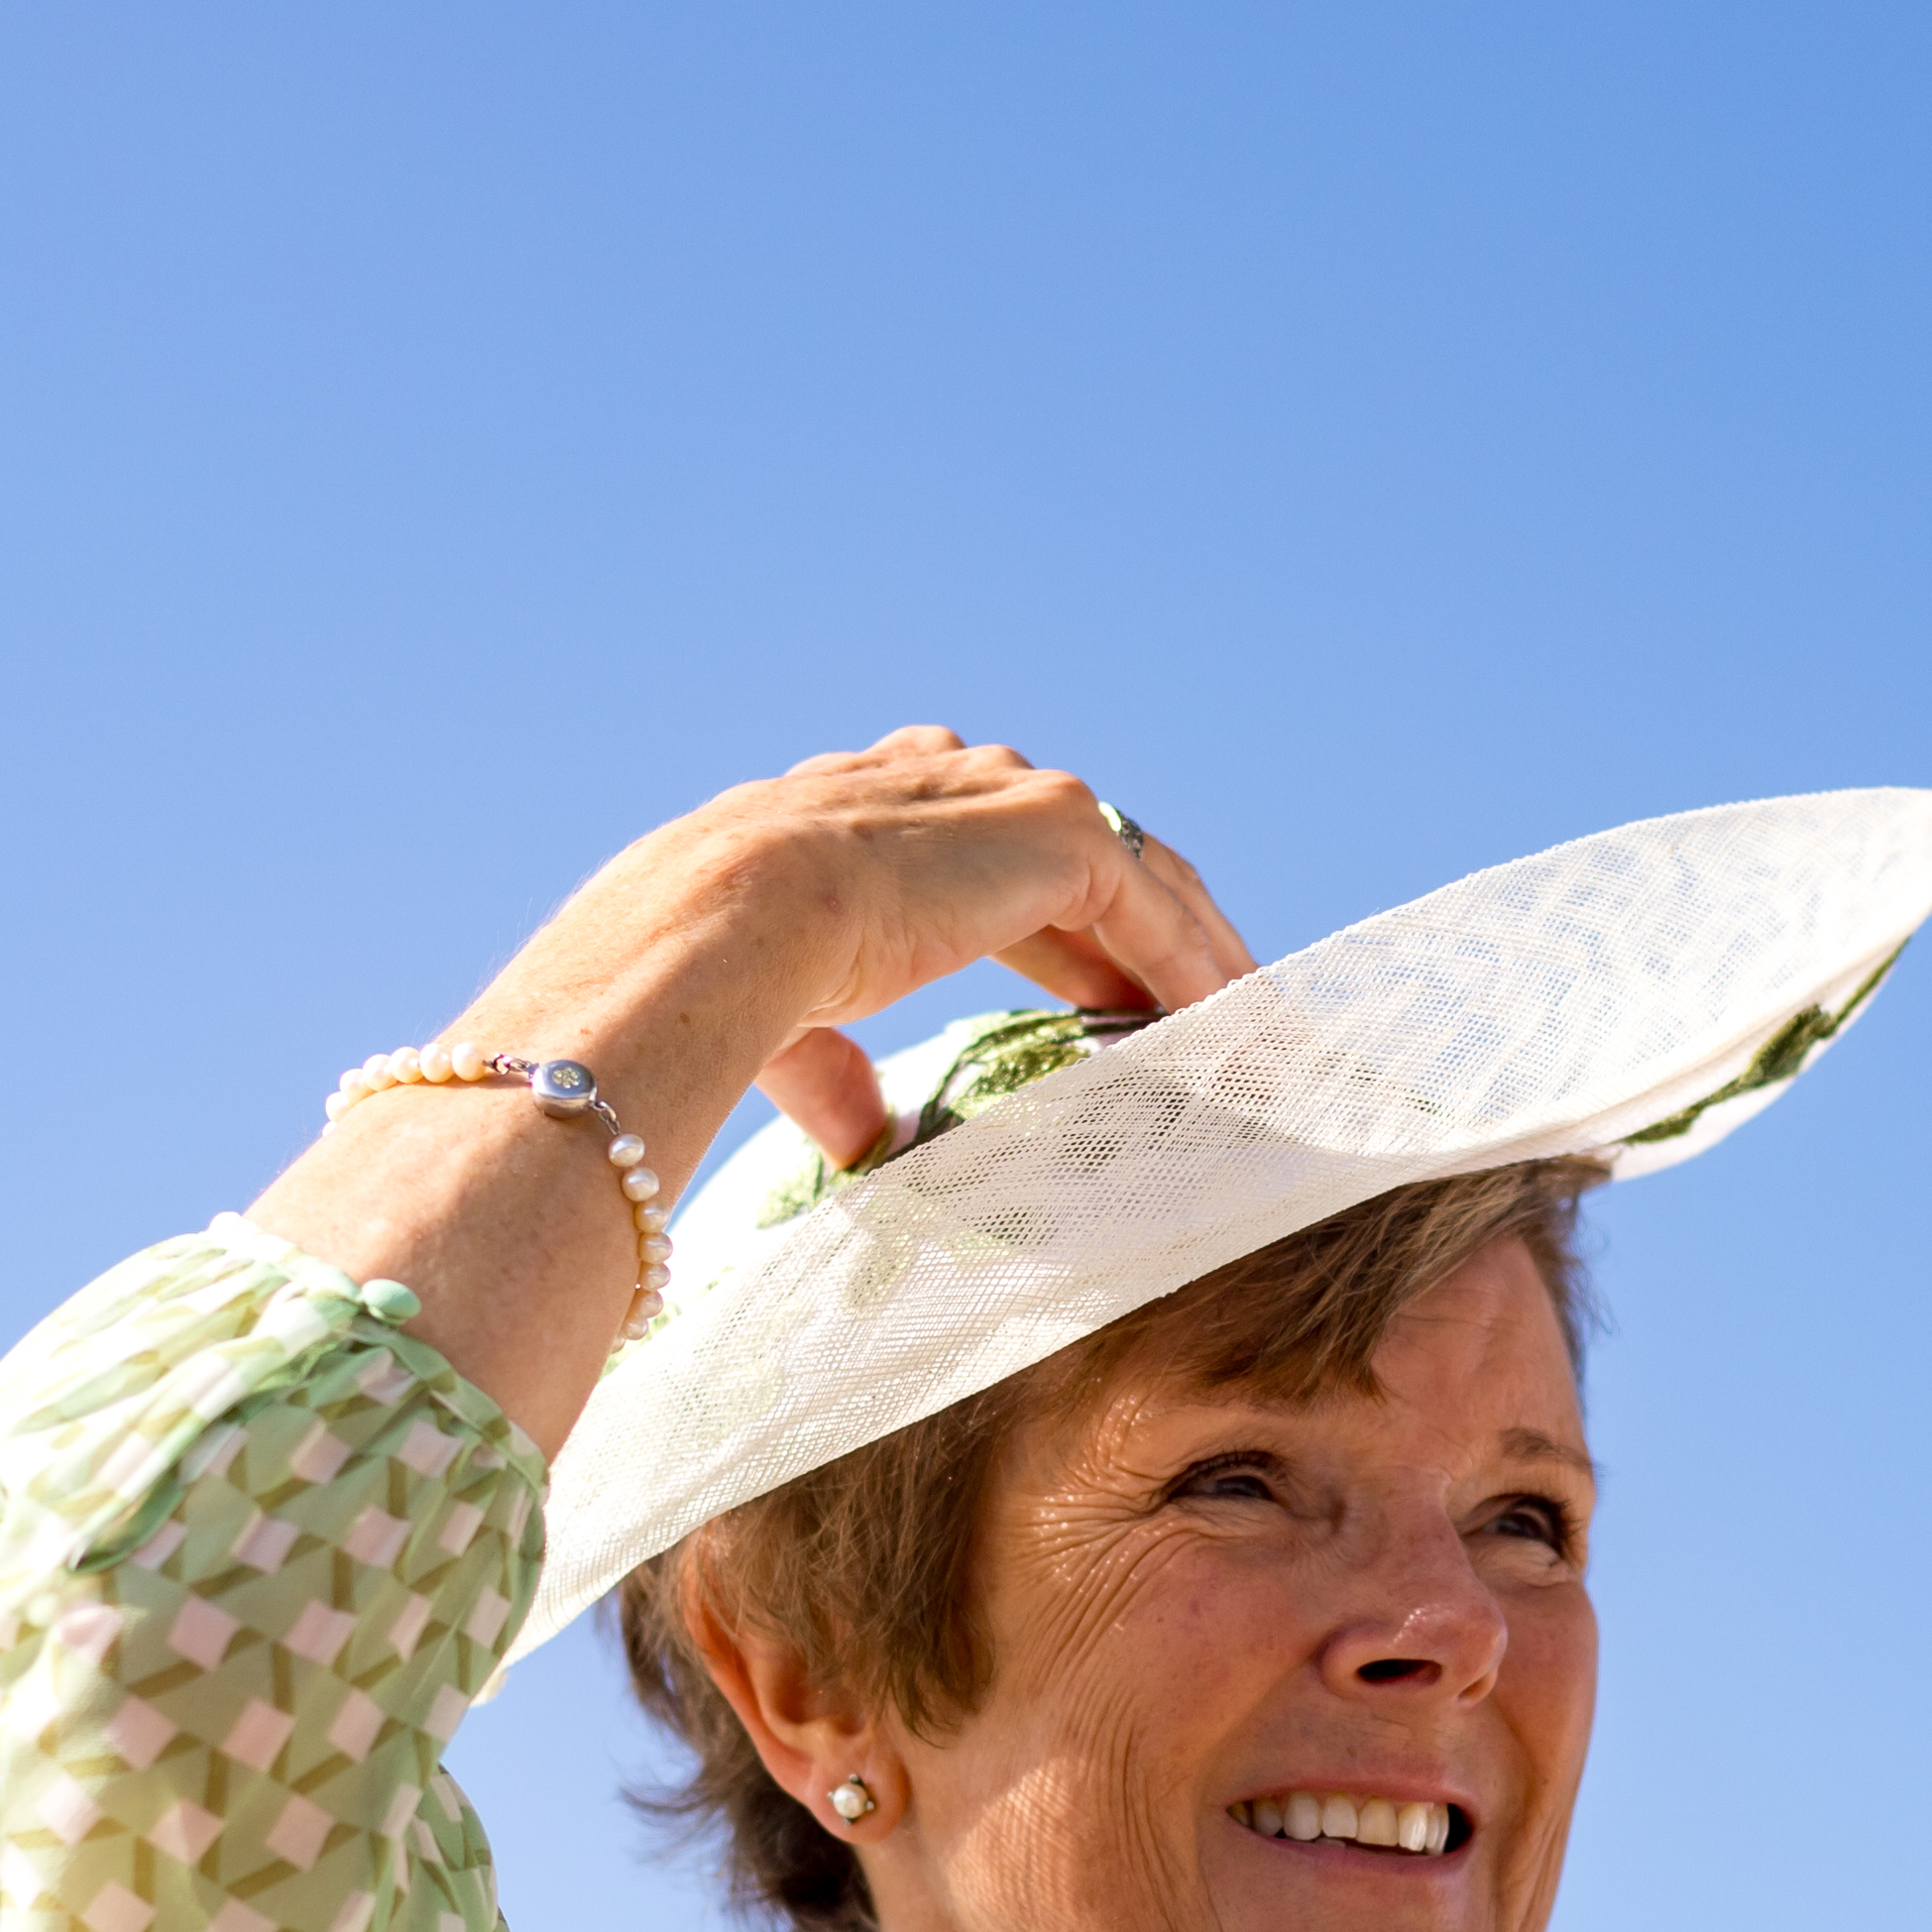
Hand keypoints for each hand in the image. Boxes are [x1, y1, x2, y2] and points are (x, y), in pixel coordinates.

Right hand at [262, 728, 1254, 1458]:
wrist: (698, 946)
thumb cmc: (689, 1000)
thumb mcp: (769, 1039)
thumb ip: (827, 1071)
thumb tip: (867, 1141)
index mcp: (847, 821)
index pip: (972, 859)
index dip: (1047, 929)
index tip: (1102, 1002)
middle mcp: (923, 790)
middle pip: (1066, 852)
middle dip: (1134, 928)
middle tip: (1202, 1013)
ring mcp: (987, 801)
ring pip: (1124, 868)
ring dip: (1184, 944)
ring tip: (1243, 1025)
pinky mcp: (1043, 832)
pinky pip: (1145, 897)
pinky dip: (1193, 956)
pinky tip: (1232, 1022)